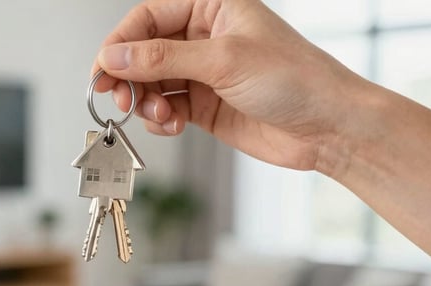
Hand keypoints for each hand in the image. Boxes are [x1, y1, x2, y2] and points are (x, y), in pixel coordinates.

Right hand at [97, 0, 368, 172]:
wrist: (328, 128)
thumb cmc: (295, 79)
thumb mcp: (223, 60)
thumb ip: (163, 58)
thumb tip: (114, 55)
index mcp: (211, 8)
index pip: (148, 17)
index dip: (121, 42)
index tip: (103, 68)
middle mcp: (204, 39)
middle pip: (144, 52)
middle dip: (129, 76)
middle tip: (118, 97)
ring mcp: (203, 74)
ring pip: (151, 84)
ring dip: (145, 102)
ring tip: (158, 115)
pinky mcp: (205, 106)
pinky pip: (166, 109)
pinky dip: (161, 120)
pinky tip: (173, 126)